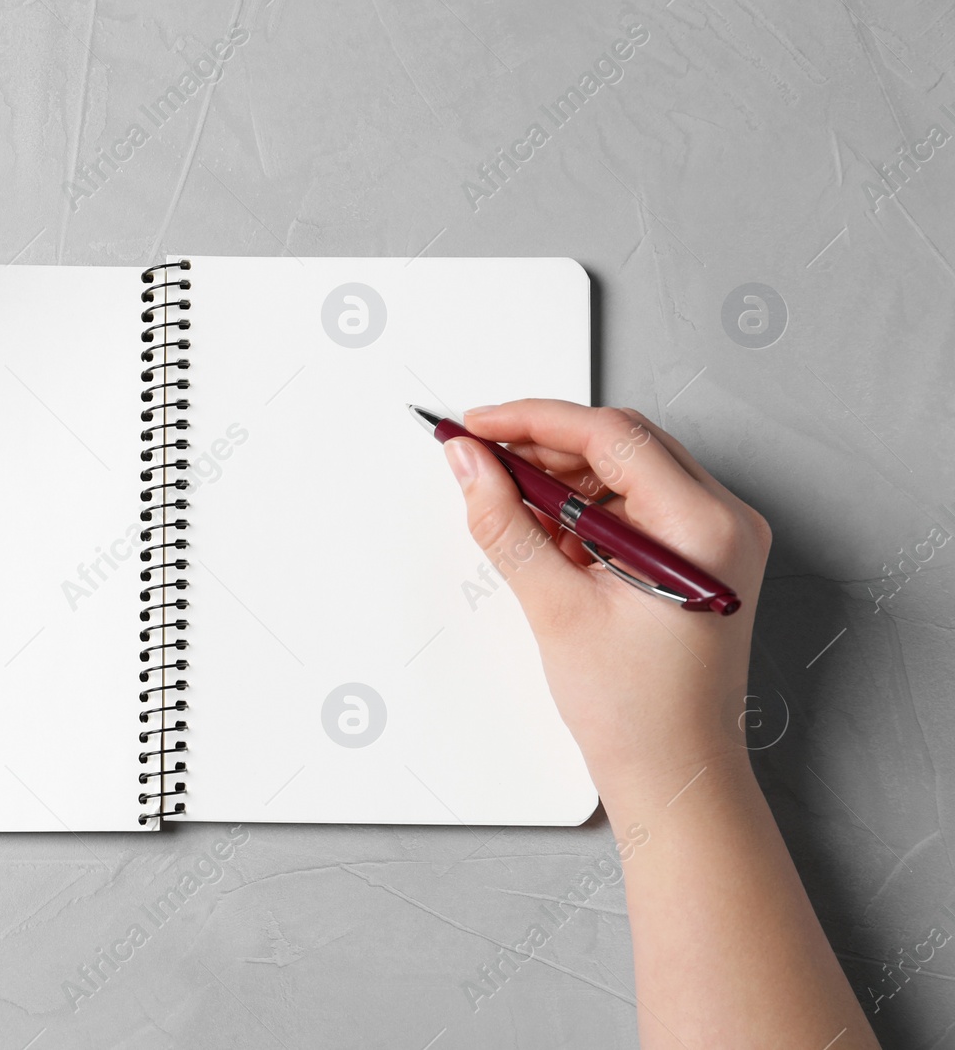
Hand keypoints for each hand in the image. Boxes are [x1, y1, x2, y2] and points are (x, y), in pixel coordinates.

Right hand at [443, 400, 772, 795]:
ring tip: (509, 508)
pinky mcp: (699, 556)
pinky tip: (547, 537)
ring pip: (625, 471)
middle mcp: (724, 521)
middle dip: (544, 446)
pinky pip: (635, 505)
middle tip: (479, 459)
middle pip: (622, 444)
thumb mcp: (555, 608)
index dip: (532, 421)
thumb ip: (506, 524)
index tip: (475, 425)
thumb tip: (469, 464)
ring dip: (562, 480)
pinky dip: (585, 511)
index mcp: (704, 526)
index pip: (611, 435)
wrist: (674, 773)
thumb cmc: (638, 711)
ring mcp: (717, 538)